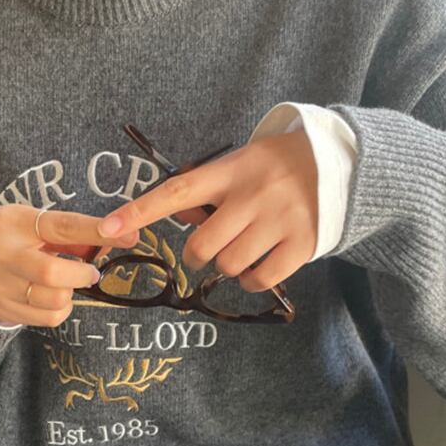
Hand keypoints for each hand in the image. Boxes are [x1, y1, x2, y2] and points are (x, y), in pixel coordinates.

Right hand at [0, 203, 138, 326]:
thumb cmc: (10, 238)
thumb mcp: (33, 223)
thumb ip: (72, 234)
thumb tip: (115, 239)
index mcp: (15, 224)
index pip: (62, 227)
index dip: (96, 232)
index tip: (126, 235)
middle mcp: (4, 255)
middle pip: (52, 273)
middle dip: (81, 275)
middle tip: (91, 273)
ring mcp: (0, 286)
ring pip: (52, 300)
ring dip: (70, 293)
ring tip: (66, 284)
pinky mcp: (3, 309)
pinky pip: (47, 318)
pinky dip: (60, 310)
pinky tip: (54, 298)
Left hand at [95, 128, 317, 291]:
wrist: (337, 164)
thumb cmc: (275, 166)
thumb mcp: (239, 164)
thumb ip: (206, 190)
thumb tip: (171, 217)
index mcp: (232, 170)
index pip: (177, 192)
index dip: (140, 212)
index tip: (107, 228)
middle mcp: (253, 195)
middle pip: (203, 245)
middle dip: (196, 255)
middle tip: (205, 250)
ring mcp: (279, 220)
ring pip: (230, 265)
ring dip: (225, 267)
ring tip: (238, 251)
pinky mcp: (302, 243)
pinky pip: (260, 278)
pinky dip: (250, 282)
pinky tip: (254, 270)